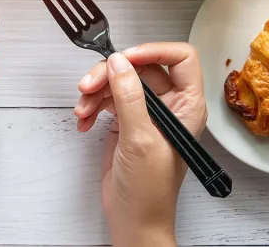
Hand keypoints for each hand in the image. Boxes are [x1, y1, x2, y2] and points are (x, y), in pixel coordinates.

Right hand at [74, 43, 206, 246]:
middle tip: (87, 86)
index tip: (123, 57)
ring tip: (82, 110)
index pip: (180, 59)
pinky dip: (91, 107)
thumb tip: (118, 62)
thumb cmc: (149, 189)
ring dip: (95, 93)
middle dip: (109, 75)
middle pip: (139, 68)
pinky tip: (83, 122)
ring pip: (118, 82)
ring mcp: (145, 112)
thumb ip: (129, 97)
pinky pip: (106, 100)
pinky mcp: (125, 121)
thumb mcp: (139, 138)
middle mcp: (168, 105)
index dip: (152, 51)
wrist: (132, 218)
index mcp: (186, 105)